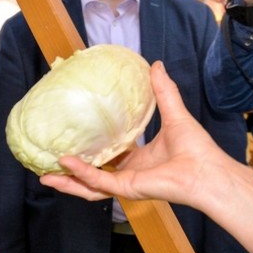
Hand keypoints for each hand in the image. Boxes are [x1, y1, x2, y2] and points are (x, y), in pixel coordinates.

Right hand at [40, 62, 230, 210]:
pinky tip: (66, 162)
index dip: (90, 151)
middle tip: (50, 163)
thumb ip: (162, 91)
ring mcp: (126, 183)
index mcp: (139, 160)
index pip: (109, 158)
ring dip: (67, 181)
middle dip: (70, 173)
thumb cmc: (197, 149)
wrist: (208, 172)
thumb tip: (156, 65)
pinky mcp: (126, 188)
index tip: (74, 141)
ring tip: (44, 175)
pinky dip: (80, 173)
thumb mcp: (173, 113)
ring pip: (88, 185)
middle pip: (93, 176)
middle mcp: (130, 173)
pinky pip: (97, 181)